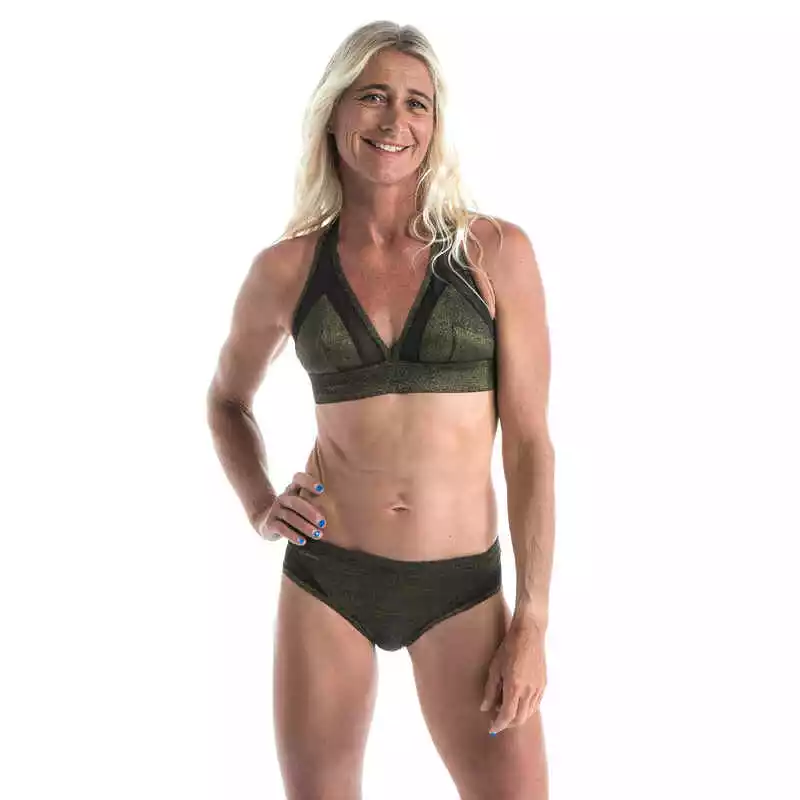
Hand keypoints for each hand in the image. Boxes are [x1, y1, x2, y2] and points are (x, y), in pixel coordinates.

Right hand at [254, 472, 326, 544]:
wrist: (266, 521)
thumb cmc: (292, 511)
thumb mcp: (300, 502)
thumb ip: (313, 500)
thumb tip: (339, 508)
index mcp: (292, 489)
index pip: (298, 479)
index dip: (308, 482)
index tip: (321, 490)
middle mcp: (283, 497)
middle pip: (296, 502)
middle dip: (311, 512)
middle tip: (323, 523)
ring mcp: (275, 510)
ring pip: (290, 517)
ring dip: (305, 526)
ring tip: (318, 534)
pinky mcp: (270, 524)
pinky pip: (281, 529)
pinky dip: (293, 535)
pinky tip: (303, 541)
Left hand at [480, 618, 546, 734]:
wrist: (529, 634)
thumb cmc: (509, 648)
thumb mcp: (494, 668)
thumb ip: (490, 691)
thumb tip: (485, 708)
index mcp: (514, 687)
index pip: (507, 716)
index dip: (498, 725)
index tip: (491, 729)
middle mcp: (529, 691)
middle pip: (520, 718)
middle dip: (508, 723)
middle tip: (496, 718)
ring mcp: (539, 689)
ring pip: (529, 713)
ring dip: (517, 716)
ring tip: (505, 707)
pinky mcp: (544, 685)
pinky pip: (536, 704)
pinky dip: (526, 708)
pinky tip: (518, 701)